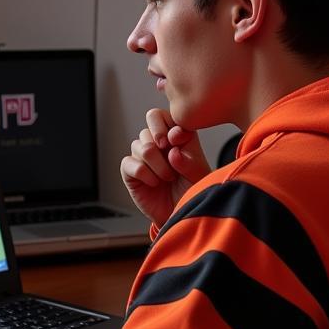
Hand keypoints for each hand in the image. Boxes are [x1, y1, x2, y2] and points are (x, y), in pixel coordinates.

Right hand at [120, 108, 211, 226]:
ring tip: (168, 177)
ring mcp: (142, 156)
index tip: (179, 140)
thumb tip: (172, 152)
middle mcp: (157, 143)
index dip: (168, 126)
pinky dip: (145, 174)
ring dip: (157, 164)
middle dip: (160, 141)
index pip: (162, 115)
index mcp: (175, 135)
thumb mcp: (198, 173)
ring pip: (141, 146)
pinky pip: (130, 163)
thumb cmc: (192, 190)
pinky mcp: (130, 171)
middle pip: (148, 125)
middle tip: (171, 158)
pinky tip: (154, 183)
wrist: (180, 213)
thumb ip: (189, 160)